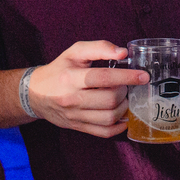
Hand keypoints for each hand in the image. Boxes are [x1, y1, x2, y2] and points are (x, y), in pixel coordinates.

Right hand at [27, 41, 148, 137]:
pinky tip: (123, 116)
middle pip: (109, 100)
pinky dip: (119, 126)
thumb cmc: (59, 69)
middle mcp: (72, 99)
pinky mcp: (78, 127)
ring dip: (124, 108)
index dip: (127, 76)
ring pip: (108, 117)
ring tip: (123, 98)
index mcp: (71, 77)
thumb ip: (99, 47)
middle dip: (125, 92)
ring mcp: (75, 116)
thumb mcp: (74, 52)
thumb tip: (123, 53)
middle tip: (126, 85)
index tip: (144, 76)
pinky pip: (104, 132)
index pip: (104, 77)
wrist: (35, 93)